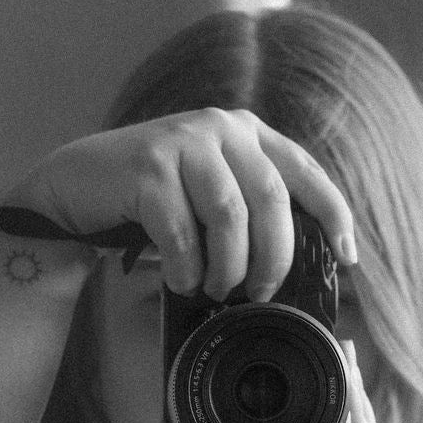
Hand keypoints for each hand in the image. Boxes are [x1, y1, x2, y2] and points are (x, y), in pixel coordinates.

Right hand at [7, 108, 356, 299]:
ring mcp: (184, 142)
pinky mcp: (149, 167)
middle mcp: (221, 128)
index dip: (334, 216)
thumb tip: (290, 268)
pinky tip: (179, 281)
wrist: (75, 188)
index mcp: (245, 133)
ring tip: (213, 289)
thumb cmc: (149, 203)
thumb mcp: (207, 198)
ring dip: (227, 267)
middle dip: (273, 259)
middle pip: (273, 201)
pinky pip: (183, 232)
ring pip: (231, 218)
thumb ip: (247, 213)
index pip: (306, 172)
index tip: (347, 258)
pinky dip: (185, 268)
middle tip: (259, 294)